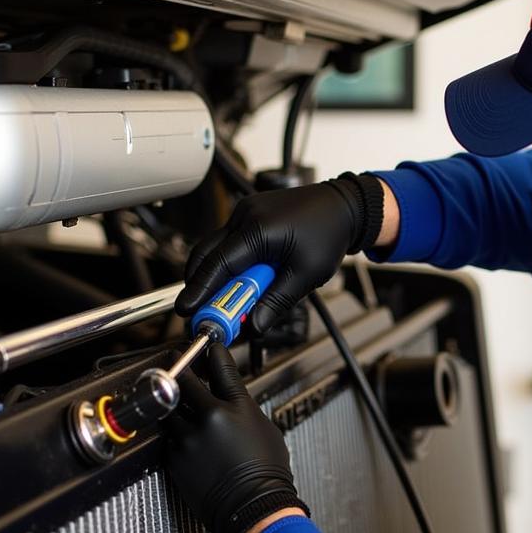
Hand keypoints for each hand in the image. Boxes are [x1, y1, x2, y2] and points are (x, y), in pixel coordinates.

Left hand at [163, 343, 307, 532]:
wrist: (252, 508)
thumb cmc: (265, 473)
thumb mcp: (264, 427)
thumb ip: (242, 407)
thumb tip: (228, 397)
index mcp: (236, 407)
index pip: (219, 367)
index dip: (211, 352)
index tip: (208, 346)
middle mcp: (209, 418)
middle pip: (183, 380)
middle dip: (180, 368)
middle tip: (179, 364)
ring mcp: (188, 437)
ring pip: (169, 407)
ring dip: (173, 402)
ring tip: (178, 400)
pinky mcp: (174, 457)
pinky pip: (169, 435)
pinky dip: (176, 431)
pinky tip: (188, 435)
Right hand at [175, 174, 383, 332]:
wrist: (344, 207)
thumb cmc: (329, 233)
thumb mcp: (307, 275)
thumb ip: (276, 302)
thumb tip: (252, 326)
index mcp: (259, 229)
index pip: (219, 264)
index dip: (200, 290)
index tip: (187, 311)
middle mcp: (246, 215)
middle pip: (207, 254)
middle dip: (201, 285)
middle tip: (203, 313)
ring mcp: (245, 212)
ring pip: (216, 248)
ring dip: (218, 275)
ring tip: (230, 301)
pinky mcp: (249, 215)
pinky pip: (229, 242)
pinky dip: (230, 263)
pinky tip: (245, 281)